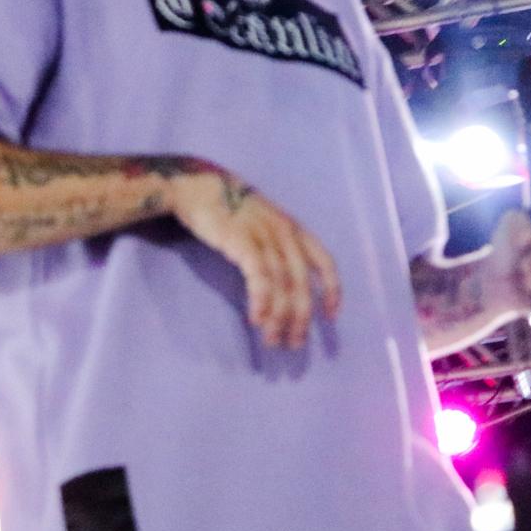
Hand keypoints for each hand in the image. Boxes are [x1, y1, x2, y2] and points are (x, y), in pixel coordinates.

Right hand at [172, 169, 340, 348]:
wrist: (199, 188)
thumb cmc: (231, 209)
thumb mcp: (265, 222)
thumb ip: (278, 246)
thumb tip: (287, 283)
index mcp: (294, 229)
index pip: (324, 261)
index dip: (331, 289)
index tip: (330, 315)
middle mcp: (285, 232)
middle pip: (301, 282)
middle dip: (300, 317)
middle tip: (294, 343)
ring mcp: (264, 236)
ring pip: (280, 284)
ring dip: (278, 317)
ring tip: (272, 339)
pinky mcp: (242, 242)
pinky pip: (258, 276)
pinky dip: (260, 300)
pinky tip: (256, 318)